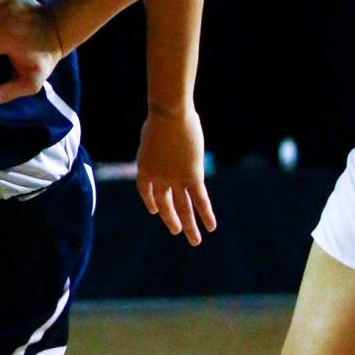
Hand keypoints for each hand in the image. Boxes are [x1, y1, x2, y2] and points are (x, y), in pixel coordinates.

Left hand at [136, 105, 216, 245]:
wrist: (169, 113)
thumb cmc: (161, 116)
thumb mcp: (154, 134)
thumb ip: (159, 148)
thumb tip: (168, 147)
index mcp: (144, 166)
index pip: (145, 191)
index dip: (150, 202)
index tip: (155, 211)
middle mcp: (157, 177)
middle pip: (164, 203)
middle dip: (170, 218)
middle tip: (175, 231)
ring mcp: (174, 179)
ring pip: (183, 208)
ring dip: (189, 226)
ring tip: (194, 241)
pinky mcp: (192, 176)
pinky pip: (200, 200)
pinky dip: (206, 214)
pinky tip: (211, 227)